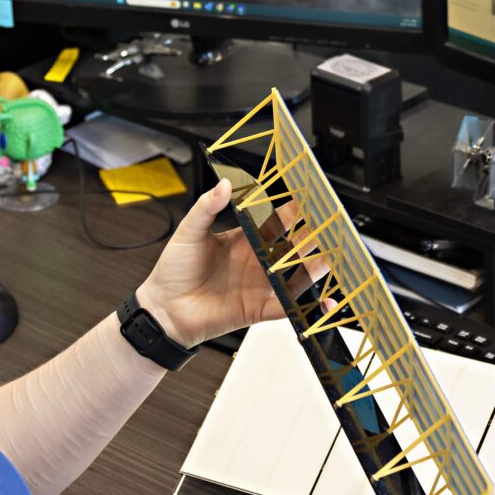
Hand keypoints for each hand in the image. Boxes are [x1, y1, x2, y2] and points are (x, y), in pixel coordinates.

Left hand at [135, 179, 320, 348]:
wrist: (163, 310)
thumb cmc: (173, 272)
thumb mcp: (189, 233)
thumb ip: (206, 208)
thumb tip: (224, 185)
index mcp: (243, 240)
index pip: (275, 222)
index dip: (292, 211)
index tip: (308, 198)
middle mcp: (256, 261)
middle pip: (291, 247)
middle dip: (310, 236)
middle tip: (329, 226)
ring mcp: (260, 285)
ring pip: (295, 275)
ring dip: (314, 267)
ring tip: (331, 256)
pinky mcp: (259, 309)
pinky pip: (288, 307)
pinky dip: (308, 306)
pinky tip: (325, 300)